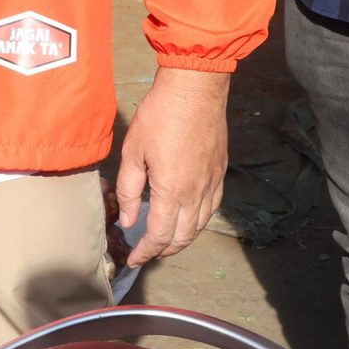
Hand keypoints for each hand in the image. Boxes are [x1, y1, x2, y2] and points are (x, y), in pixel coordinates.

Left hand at [113, 69, 229, 268]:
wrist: (195, 89)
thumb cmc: (159, 116)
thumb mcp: (133, 151)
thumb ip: (130, 190)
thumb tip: (128, 220)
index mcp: (172, 191)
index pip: (160, 235)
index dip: (145, 252)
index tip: (133, 259)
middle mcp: (196, 193)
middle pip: (183, 237)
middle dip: (164, 251)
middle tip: (147, 253)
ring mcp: (212, 183)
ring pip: (200, 226)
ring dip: (182, 240)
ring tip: (165, 241)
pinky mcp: (220, 172)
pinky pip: (212, 208)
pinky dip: (198, 222)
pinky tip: (188, 218)